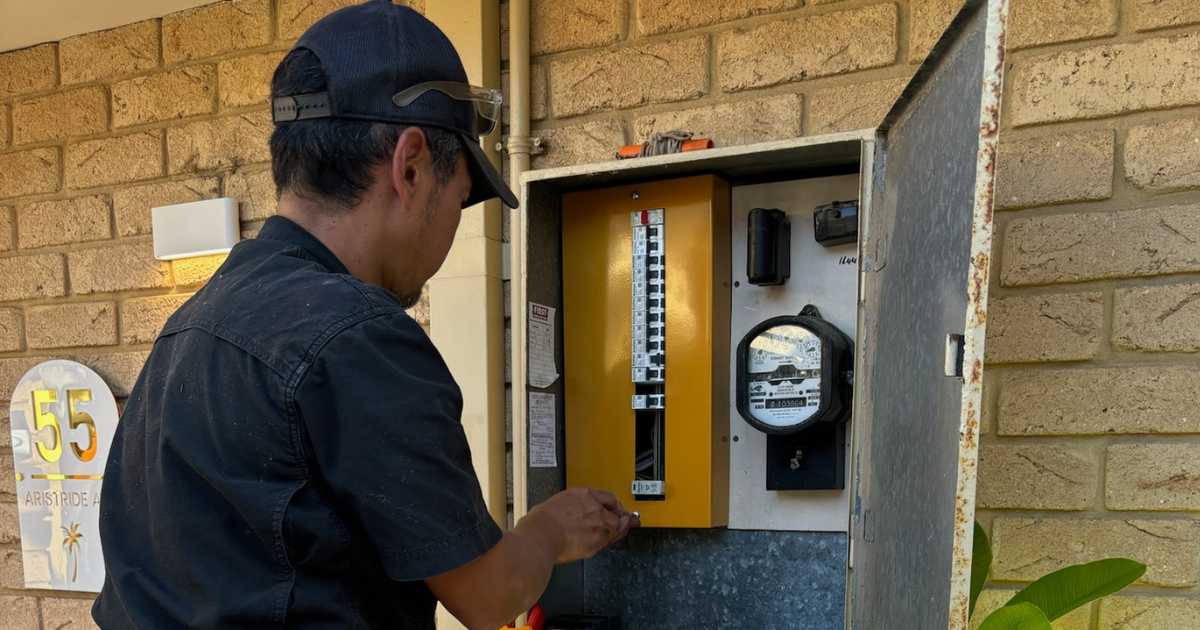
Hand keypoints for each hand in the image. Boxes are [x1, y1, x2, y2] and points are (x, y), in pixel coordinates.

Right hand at [518, 487, 639, 564]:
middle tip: (627, 522)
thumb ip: (570, 508)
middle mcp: (593, 506)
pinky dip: (611, 540)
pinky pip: (609, 540)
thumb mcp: (557, 504)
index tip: (619, 509)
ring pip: (616, 527)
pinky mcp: (598, 539)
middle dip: (621, 518)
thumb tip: (569, 515)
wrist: (541, 534)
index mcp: (582, 494)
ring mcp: (598, 522)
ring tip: (621, 532)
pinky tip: (612, 541)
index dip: (615, 505)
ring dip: (618, 530)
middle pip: (616, 512)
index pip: (607, 498)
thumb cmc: (541, 521)